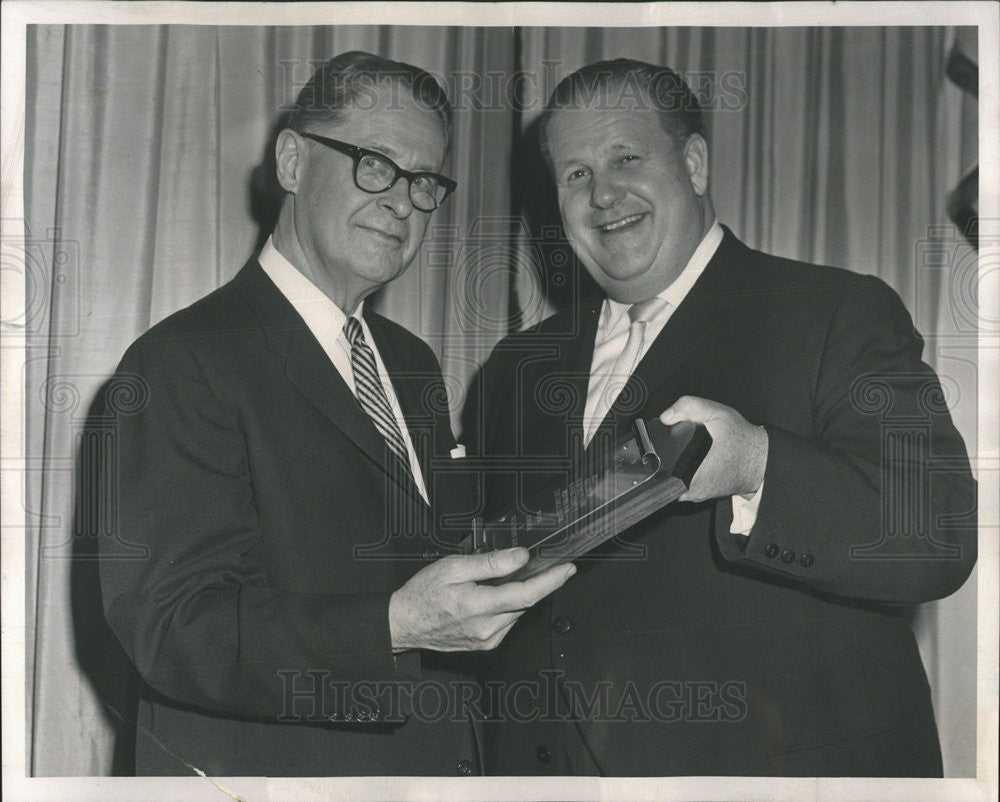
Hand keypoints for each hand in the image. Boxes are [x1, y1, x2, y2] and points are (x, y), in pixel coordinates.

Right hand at [388, 548, 575, 651]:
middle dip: (537, 584)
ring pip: (517, 613)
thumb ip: (490, 563)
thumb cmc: (423, 593)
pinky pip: (507, 622)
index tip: (567, 569)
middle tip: (541, 565)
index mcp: (479, 606)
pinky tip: (495, 596)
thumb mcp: (453, 567)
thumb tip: (520, 557)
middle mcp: (487, 628)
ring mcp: (487, 640)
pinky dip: (508, 607)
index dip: (551, 580)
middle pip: (525, 603)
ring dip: (520, 595)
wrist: (404, 624)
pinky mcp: (485, 645)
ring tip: (507, 578)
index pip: (527, 594)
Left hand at [660, 396, 767, 502]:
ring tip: (678, 454)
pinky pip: (679, 486)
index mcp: (691, 466)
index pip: (656, 464)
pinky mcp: (699, 496)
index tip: (652, 442)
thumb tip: (666, 416)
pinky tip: (688, 463)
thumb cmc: (741, 440)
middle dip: (659, 458)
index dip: (652, 450)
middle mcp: (690, 486)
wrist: (760, 460)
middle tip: (668, 446)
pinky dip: (679, 474)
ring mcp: (694, 494)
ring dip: (668, 467)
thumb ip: (689, 407)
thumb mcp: (717, 413)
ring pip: (667, 481)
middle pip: (658, 472)